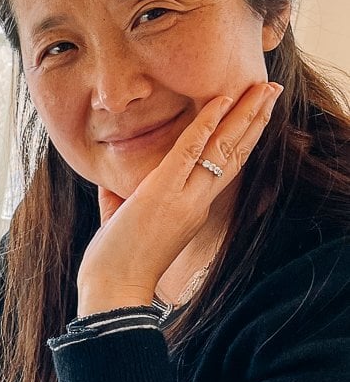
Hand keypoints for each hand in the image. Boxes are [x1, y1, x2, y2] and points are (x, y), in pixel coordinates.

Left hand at [76, 79, 280, 315]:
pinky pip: (190, 150)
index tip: (256, 114)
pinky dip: (205, 122)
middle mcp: (197, 203)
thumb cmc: (116, 266)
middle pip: (235, 154)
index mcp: (192, 212)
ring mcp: (183, 198)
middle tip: (272, 90)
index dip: (242, 139)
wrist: (114, 293)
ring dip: (244, 113)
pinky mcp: (163, 193)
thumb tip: (108, 190)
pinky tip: (220, 100)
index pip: (224, 169)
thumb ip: (119, 205)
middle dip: (255, 119)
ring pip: (223, 148)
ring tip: (264, 88)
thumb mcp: (120, 228)